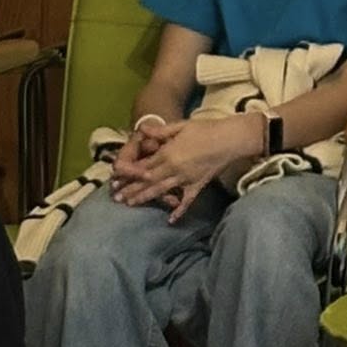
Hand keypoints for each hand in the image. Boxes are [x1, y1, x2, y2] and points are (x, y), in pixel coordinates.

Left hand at [111, 114, 263, 220]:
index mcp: (168, 153)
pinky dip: (178, 211)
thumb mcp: (181, 126)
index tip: (116, 179)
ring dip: (145, 198)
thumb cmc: (206, 129)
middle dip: (131, 189)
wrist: (230, 139)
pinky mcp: (197, 185)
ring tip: (130, 205)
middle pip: (147, 181)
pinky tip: (170, 221)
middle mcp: (174, 169)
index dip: (128, 173)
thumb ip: (160, 131)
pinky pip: (186, 200)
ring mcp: (185, 179)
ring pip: (161, 191)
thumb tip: (141, 130)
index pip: (142, 166)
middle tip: (116, 198)